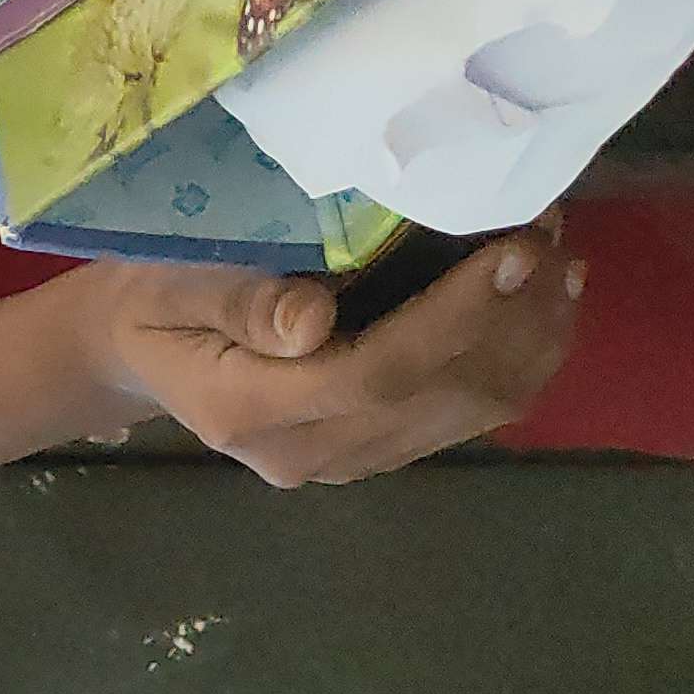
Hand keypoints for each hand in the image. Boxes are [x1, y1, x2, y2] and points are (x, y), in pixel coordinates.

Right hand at [73, 226, 583, 485]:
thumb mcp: (170, 282)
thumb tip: (314, 322)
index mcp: (247, 412)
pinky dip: (517, 357)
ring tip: (556, 258)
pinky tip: (539, 300)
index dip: (452, 318)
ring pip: (470, 411)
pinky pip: (468, 414)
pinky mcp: (377, 452)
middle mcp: (306, 455)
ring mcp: (347, 462)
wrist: (137, 351)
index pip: (376, 374)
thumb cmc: (150, 300)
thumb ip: (238, 301)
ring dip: (529, 336)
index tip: (510, 251)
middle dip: (509, 316)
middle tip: (548, 232)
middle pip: (438, 396)